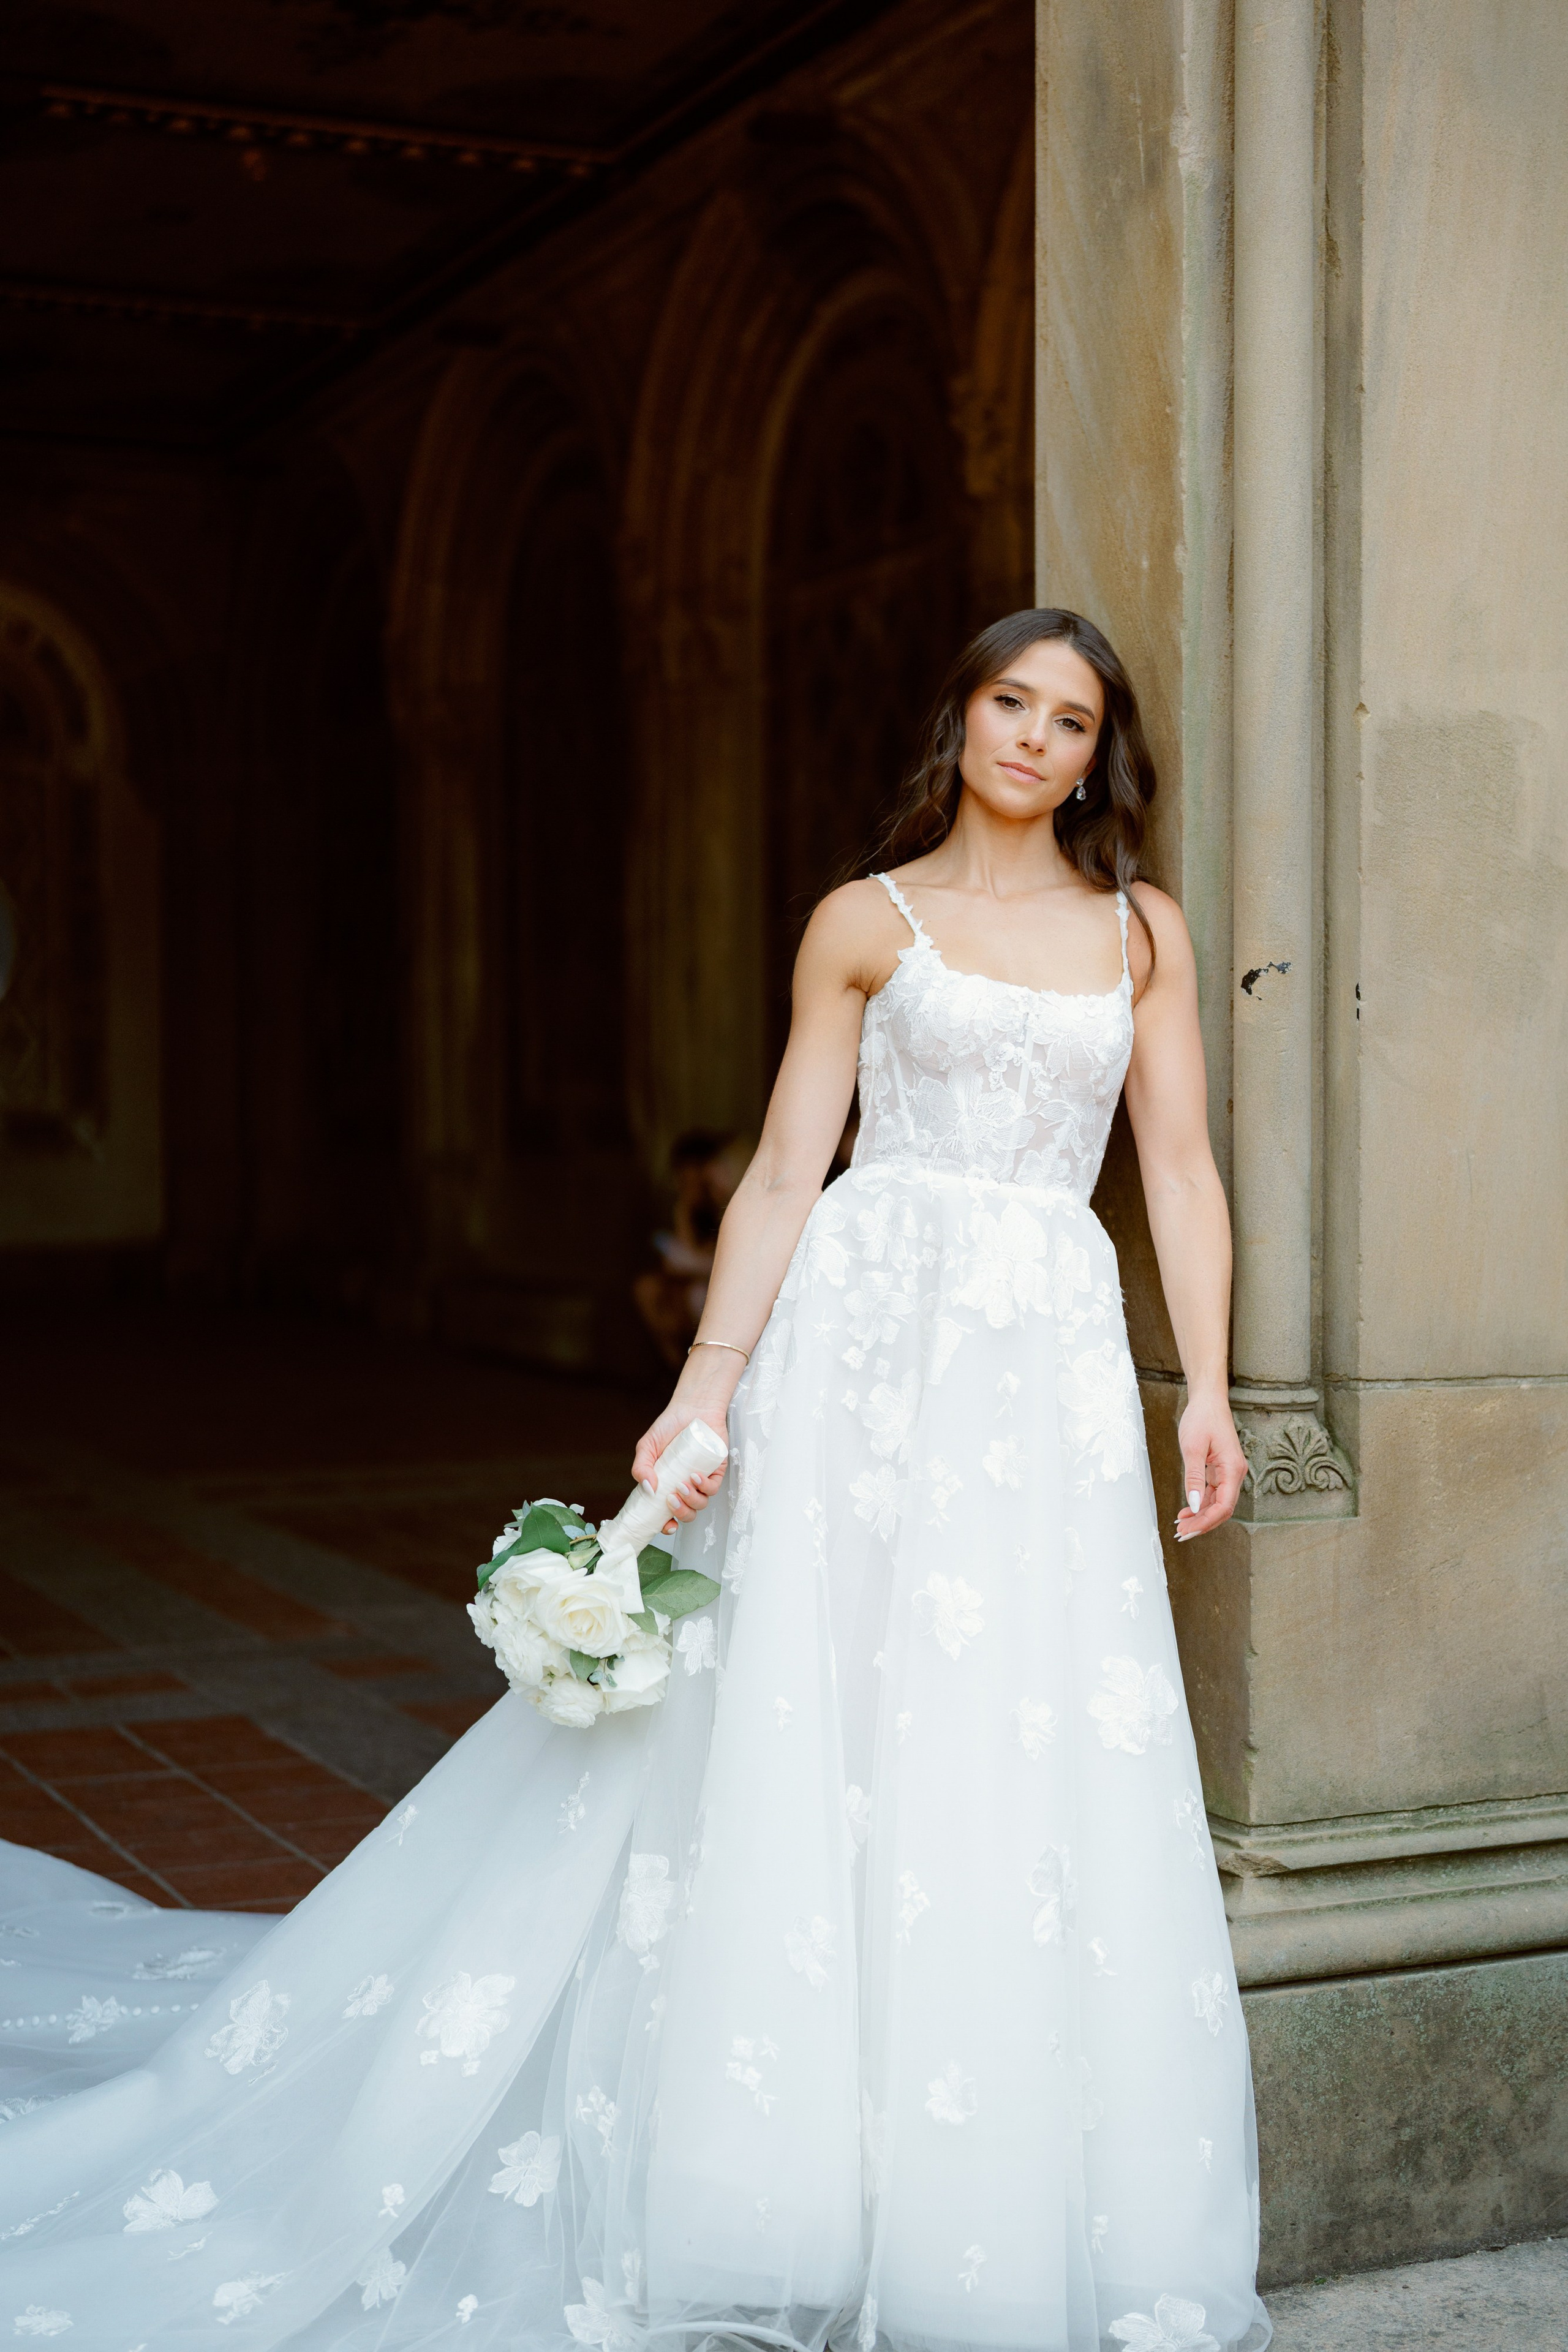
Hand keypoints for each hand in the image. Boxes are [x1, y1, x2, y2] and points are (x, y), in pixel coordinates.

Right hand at [631, 1400, 729, 1535]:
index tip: (666, 1525)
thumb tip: (647, 1490)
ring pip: (701, 1503)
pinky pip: (713, 1487)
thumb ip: (641, 1468)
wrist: (692, 1408)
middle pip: (688, 1513)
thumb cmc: (669, 1427)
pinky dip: (704, 1486)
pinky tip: (695, 1476)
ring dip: (692, 1500)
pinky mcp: (716, 1471)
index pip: (668, 1513)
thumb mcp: (647, 1447)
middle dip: (681, 1513)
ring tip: (682, 1485)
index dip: (667, 1525)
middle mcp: (685, 1486)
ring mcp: (702, 1480)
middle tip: (671, 1500)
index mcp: (668, 1486)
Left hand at [1173, 1393, 1246, 1540]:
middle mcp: (1235, 1473)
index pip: (1224, 1505)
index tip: (1189, 1530)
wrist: (1208, 1400)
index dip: (1207, 1521)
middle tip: (1182, 1533)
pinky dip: (1201, 1503)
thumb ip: (1194, 1477)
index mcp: (1232, 1468)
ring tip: (1181, 1524)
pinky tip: (1187, 1510)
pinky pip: (1213, 1493)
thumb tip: (1193, 1504)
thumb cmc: (1201, 1418)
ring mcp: (1229, 1472)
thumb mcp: (1193, 1448)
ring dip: (1201, 1515)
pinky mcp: (1221, 1470)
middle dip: (1203, 1523)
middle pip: (1222, 1508)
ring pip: (1218, 1502)